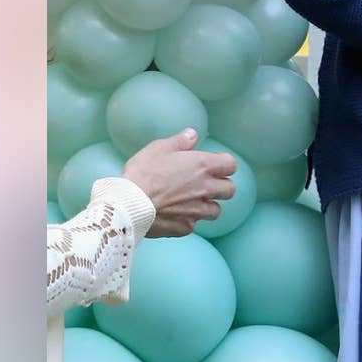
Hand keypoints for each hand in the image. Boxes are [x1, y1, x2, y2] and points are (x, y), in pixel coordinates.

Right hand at [120, 129, 237, 237]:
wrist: (130, 205)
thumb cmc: (143, 173)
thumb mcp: (158, 149)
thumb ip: (180, 142)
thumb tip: (192, 134)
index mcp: (203, 166)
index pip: (231, 165)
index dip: (224, 164)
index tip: (215, 165)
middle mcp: (206, 189)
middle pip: (229, 189)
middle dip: (222, 186)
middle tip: (207, 184)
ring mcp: (198, 211)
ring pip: (216, 210)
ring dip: (208, 205)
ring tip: (193, 201)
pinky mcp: (187, 227)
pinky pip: (195, 224)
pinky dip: (188, 219)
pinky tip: (175, 214)